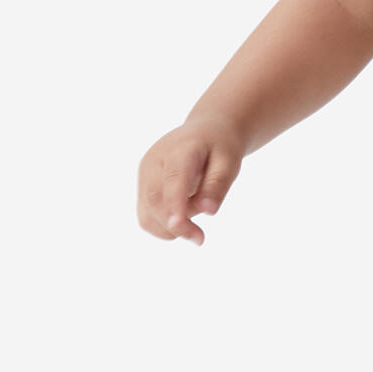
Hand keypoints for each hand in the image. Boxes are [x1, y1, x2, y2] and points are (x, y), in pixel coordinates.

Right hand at [137, 118, 244, 244]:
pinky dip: (163, 226)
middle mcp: (154, 161)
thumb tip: (208, 211)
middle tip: (200, 239)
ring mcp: (144, 174)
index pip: (173, 179)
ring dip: (169, 229)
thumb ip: (217, 185)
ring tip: (195, 225)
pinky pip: (146, 216)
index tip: (178, 226)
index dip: (173, 203)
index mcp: (180, 149)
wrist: (205, 132)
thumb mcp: (229, 162)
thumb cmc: (220, 147)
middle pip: (156, 200)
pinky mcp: (143, 186)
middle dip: (176, 225)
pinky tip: (183, 222)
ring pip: (147, 213)